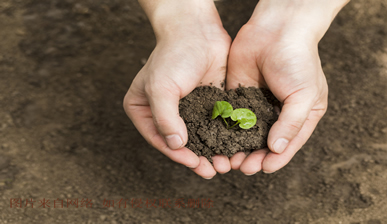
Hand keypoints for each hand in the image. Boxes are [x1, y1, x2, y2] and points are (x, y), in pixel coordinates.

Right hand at [123, 0, 231, 178]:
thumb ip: (165, 118)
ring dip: (213, 152)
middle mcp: (164, 113)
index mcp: (143, 110)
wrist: (198, 31)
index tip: (195, 163)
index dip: (177, 155)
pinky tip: (235, 148)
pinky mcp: (207, 104)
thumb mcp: (161, 87)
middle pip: (180, 143)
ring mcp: (187, 109)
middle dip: (198, 159)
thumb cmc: (173, 55)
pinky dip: (224, 138)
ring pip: (200, 137)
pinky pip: (215, 126)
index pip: (160, 139)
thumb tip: (175, 145)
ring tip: (226, 164)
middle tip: (214, 171)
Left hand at [226, 0, 347, 173]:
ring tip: (229, 159)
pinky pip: (233, 117)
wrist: (276, 28)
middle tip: (242, 167)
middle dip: (255, 156)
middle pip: (266, 142)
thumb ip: (291, 124)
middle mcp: (279, 112)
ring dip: (238, 147)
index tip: (263, 168)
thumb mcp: (304, 95)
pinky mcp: (240, 94)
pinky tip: (217, 140)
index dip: (277, 158)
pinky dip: (226, 130)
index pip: (289, 143)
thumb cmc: (298, 60)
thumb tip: (276, 150)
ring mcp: (258, 104)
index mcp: (301, 115)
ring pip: (247, 133)